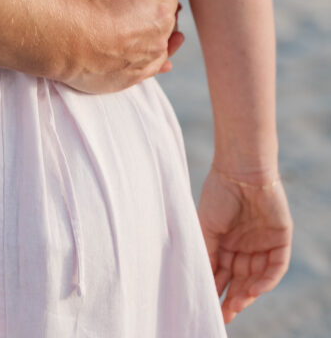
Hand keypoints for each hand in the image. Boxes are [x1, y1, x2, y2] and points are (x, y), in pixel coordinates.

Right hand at [64, 0, 181, 93]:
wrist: (66, 37)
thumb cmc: (85, 4)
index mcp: (160, 10)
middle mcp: (160, 38)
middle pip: (167, 21)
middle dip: (156, 13)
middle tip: (136, 7)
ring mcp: (146, 61)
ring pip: (160, 46)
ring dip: (154, 38)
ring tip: (143, 32)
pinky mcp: (131, 78)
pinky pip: (149, 69)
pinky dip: (150, 61)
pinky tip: (151, 57)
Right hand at [198, 166, 292, 323]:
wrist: (240, 171)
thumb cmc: (218, 194)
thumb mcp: (205, 227)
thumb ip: (207, 254)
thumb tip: (203, 283)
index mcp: (225, 242)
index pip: (223, 273)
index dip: (217, 290)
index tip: (209, 307)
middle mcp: (244, 245)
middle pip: (241, 279)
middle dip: (233, 298)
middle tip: (225, 314)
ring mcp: (263, 243)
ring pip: (258, 277)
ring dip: (248, 293)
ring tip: (237, 304)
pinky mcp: (280, 240)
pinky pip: (276, 267)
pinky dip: (266, 280)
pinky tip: (254, 290)